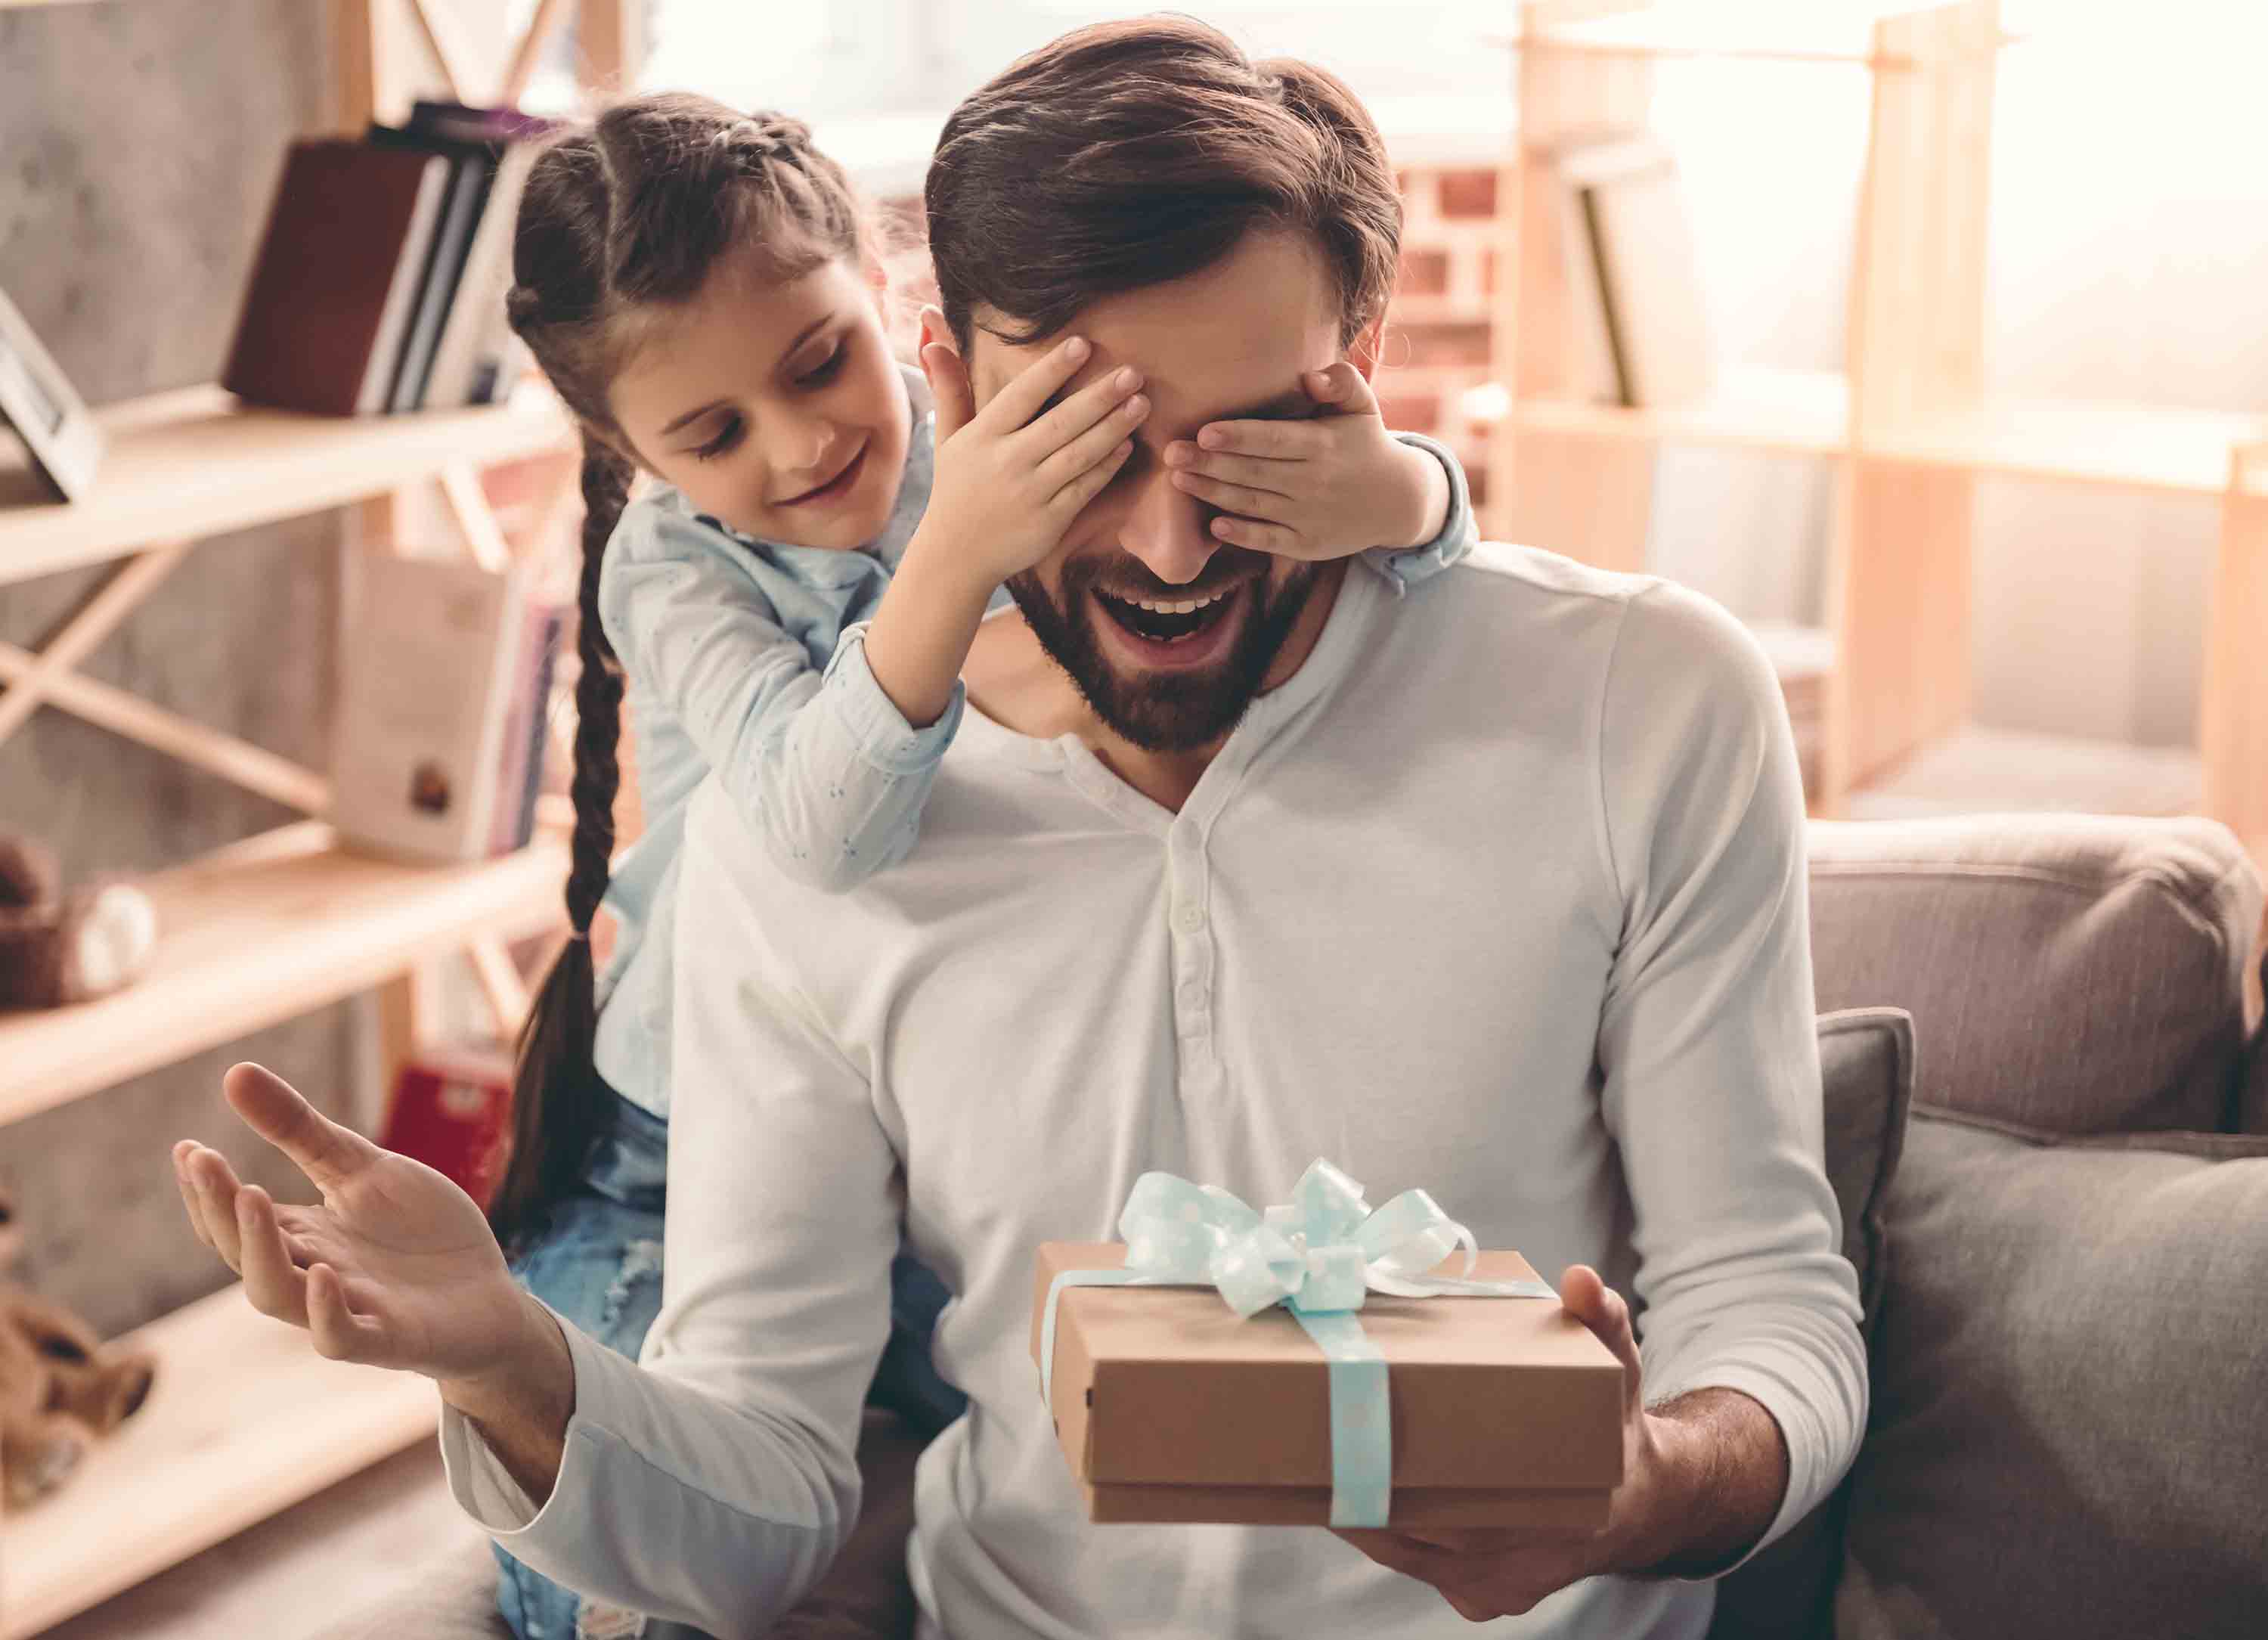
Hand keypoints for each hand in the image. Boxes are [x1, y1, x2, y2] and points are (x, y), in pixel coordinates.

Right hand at [173, 1063, 542, 1390]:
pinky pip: (341, 1337)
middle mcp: (309, 1276)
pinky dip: (325, 1312)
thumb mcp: (363, 1169)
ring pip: (277, 1296)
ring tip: (252, 1195)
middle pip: (243, 1251)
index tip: (187, 1147)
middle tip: (203, 1160)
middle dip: (218, 1208)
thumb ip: (302, 1132)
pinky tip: (320, 1272)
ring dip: (259, 1250)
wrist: (492, 1293)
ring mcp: (348, 1309)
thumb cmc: (421, 1233)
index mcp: (300, 1237)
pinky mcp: (389, 1339)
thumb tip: (234, 1073)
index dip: (206, 1189)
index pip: (233, 1218)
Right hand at [913, 311, 1147, 586]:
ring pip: (1080, 454)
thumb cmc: (956, 490)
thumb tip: (932, 339)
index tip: (1083, 344)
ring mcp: (1031, 493)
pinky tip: (1127, 445)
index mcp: (983, 437)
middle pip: (1061, 422)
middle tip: (1133, 373)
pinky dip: (1107, 466)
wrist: (957, 557)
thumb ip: (949, 389)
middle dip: (1100, 396)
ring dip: (1114, 427)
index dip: (1053, 369)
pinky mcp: (1050, 520)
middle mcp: (1007, 462)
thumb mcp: (947, 439)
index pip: (1022, 395)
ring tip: (1141, 403)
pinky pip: (1086, 487)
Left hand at [1163, 361, 1446, 558]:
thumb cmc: (1366, 444)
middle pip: (1254, 473)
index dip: (1238, 438)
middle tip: (1171, 453)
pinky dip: (1240, 534)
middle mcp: (1315, 483)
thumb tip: (1311, 376)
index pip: (1274, 440)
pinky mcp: (1306, 545)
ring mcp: (1309, 517)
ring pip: (1252, 504)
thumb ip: (1341, 381)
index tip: (1204, 432)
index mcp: (1323, 446)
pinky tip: (1213, 524)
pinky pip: (1267, 539)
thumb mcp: (1363, 406)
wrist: (1397, 501)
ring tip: (1177, 480)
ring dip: (1212, 493)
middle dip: (1209, 464)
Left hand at [1334, 1266, 1684, 1621]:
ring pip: (1409, 1558)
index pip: (1461, 1514)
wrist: (1636, 1501)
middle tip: (1310, 1446)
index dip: (1394, 1489)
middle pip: (1420, 1539)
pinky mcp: (1481, 1600)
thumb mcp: (1615, 1368)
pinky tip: (1347, 1493)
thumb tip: (1579, 1278)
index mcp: (1562, 1512)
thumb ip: (1600, 1319)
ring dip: (1360, 1516)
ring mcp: (1500, 1589)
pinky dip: (1383, 1534)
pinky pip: (1417, 1568)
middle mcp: (1525, 1564)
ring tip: (1309, 1467)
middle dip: (1361, 1494)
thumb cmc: (1613, 1425)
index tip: (1345, 1451)